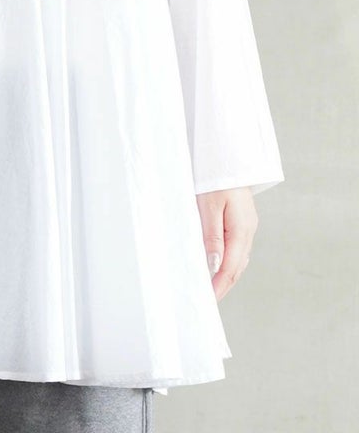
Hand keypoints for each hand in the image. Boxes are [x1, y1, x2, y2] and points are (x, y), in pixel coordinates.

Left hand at [196, 186, 257, 301]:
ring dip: (227, 275)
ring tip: (212, 288)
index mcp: (242, 229)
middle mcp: (248, 230)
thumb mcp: (209, 207)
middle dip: (224, 285)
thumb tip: (215, 266)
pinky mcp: (243, 221)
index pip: (231, 266)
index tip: (208, 299)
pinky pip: (237, 248)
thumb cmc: (215, 179)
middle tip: (209, 300)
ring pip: (239, 259)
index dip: (219, 285)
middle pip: (238, 266)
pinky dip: (229, 261)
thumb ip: (212, 237)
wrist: (227, 156)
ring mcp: (248, 226)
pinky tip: (219, 265)